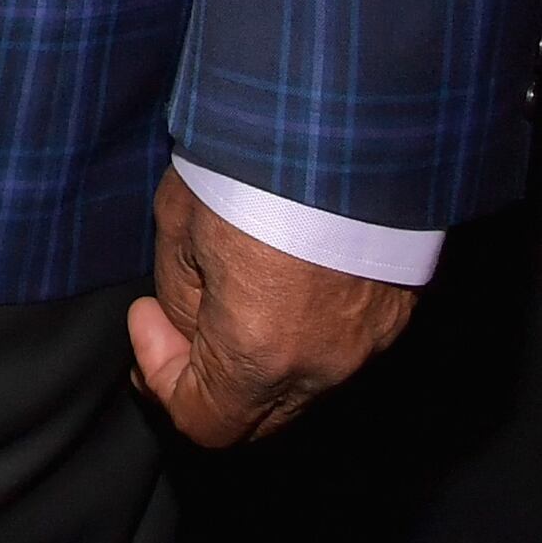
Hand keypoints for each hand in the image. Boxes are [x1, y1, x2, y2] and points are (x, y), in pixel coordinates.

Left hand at [126, 165, 414, 444]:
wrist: (347, 120)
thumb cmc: (256, 164)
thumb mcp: (181, 224)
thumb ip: (181, 298)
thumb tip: (187, 325)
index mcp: (259, 353)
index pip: (202, 422)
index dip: (160, 379)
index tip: (146, 320)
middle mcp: (321, 366)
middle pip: (254, 419)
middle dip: (206, 378)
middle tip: (176, 321)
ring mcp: (367, 345)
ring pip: (299, 386)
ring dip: (257, 358)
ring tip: (232, 289)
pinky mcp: (395, 316)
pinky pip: (338, 349)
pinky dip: (303, 333)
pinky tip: (283, 279)